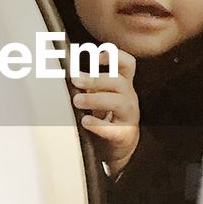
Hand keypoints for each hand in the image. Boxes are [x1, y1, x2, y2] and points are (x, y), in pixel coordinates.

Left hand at [71, 49, 139, 176]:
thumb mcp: (103, 97)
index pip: (127, 64)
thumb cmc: (109, 118)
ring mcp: (129, 117)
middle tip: (75, 80)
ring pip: (119, 102)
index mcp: (124, 86)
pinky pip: (113, 129)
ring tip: (77, 101)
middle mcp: (129, 98)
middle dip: (95, 78)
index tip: (95, 57)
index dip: (113, 56)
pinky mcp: (123, 136)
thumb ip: (92, 84)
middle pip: (119, 81)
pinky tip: (85, 121)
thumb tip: (72, 72)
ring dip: (95, 98)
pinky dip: (98, 124)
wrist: (121, 147)